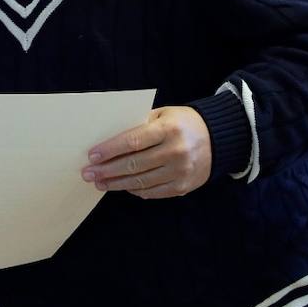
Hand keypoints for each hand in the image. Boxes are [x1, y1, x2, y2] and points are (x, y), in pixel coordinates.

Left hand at [82, 106, 211, 198]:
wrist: (219, 138)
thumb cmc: (183, 123)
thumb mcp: (163, 114)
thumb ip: (139, 124)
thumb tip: (108, 139)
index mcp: (168, 129)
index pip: (133, 141)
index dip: (110, 150)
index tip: (92, 156)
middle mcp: (176, 151)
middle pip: (134, 164)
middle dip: (107, 170)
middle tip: (88, 173)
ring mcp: (181, 172)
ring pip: (141, 181)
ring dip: (116, 183)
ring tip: (100, 182)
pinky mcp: (183, 186)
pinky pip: (153, 192)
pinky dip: (135, 190)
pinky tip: (122, 186)